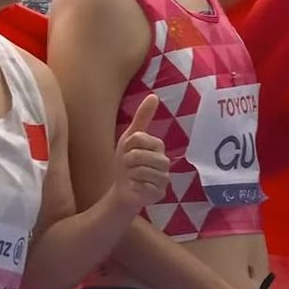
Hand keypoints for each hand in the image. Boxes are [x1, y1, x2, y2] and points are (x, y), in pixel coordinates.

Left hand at [110, 94, 169, 208]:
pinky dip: (134, 187)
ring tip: (133, 177)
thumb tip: (154, 95)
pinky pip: (142, 186)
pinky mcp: (160, 193)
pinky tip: (136, 188)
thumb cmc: (127, 162)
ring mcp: (164, 178)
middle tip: (129, 167)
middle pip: (137, 155)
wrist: (123, 189)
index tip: (127, 152)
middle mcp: (165, 161)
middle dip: (127, 161)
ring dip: (130, 175)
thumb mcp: (130, 138)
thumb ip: (142, 117)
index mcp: (158, 146)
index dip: (126, 146)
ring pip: (139, 170)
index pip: (138, 138)